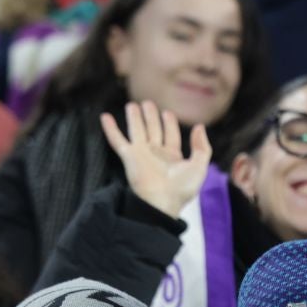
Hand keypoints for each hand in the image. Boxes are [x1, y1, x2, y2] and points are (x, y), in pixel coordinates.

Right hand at [100, 101, 212, 219]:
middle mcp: (155, 153)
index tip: (167, 113)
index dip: (169, 123)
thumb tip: (199, 126)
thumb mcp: (200, 167)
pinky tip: (104, 116)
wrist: (162, 203)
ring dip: (134, 118)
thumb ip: (202, 147)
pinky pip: (117, 140)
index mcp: (172, 156)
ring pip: (136, 130)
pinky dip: (110, 129)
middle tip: (147, 103)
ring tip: (132, 105)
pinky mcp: (128, 157)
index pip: (170, 134)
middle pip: (152, 129)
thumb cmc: (181, 189)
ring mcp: (141, 154)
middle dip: (150, 116)